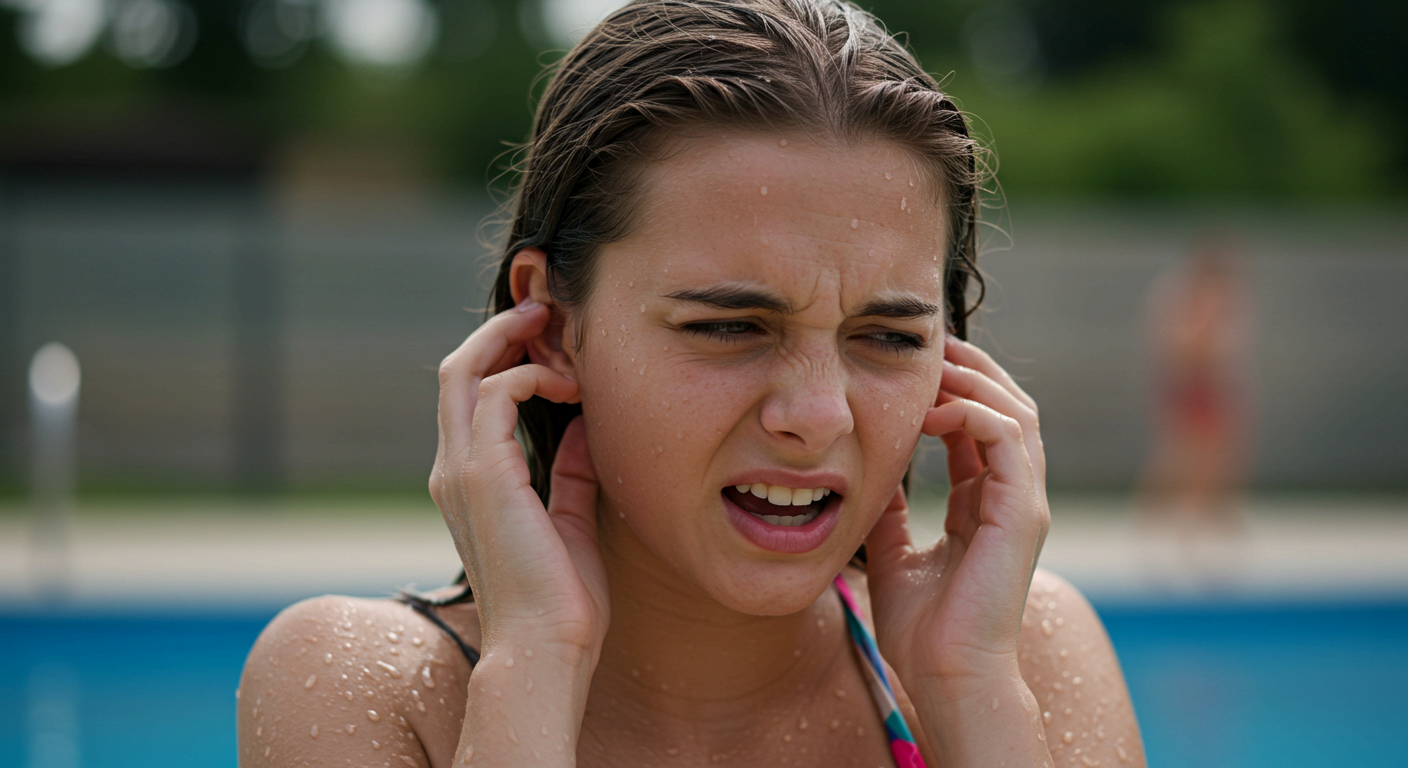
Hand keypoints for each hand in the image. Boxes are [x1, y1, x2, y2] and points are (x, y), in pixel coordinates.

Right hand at [430, 301, 609, 661]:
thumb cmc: (563, 601)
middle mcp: (453, 470)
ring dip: (514, 341)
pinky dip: (533, 375)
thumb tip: (582, 429)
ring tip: (559, 334)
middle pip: (458, 371)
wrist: (546, 649)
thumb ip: (569, 473)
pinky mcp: (483, 474)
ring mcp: (461, 471)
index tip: (552, 341)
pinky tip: (572, 389)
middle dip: (500, 331)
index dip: (504, 357)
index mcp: (470, 483)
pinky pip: (498, 393)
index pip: (471, 398)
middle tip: (544, 309)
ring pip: (465, 370)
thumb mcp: (571, 521)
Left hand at [865, 335, 1048, 687]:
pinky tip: (935, 410)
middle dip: (970, 368)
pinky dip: (976, 412)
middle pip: (1006, 407)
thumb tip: (864, 470)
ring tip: (931, 368)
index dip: (950, 389)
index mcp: (982, 505)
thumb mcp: (892, 552)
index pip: (978, 426)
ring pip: (1016, 413)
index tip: (911, 366)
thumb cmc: (921, 630)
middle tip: (927, 345)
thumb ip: (887, 509)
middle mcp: (1010, 497)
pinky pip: (1010, 439)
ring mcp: (1022, 503)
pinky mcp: (1023, 513)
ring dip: (974, 381)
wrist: (946, 675)